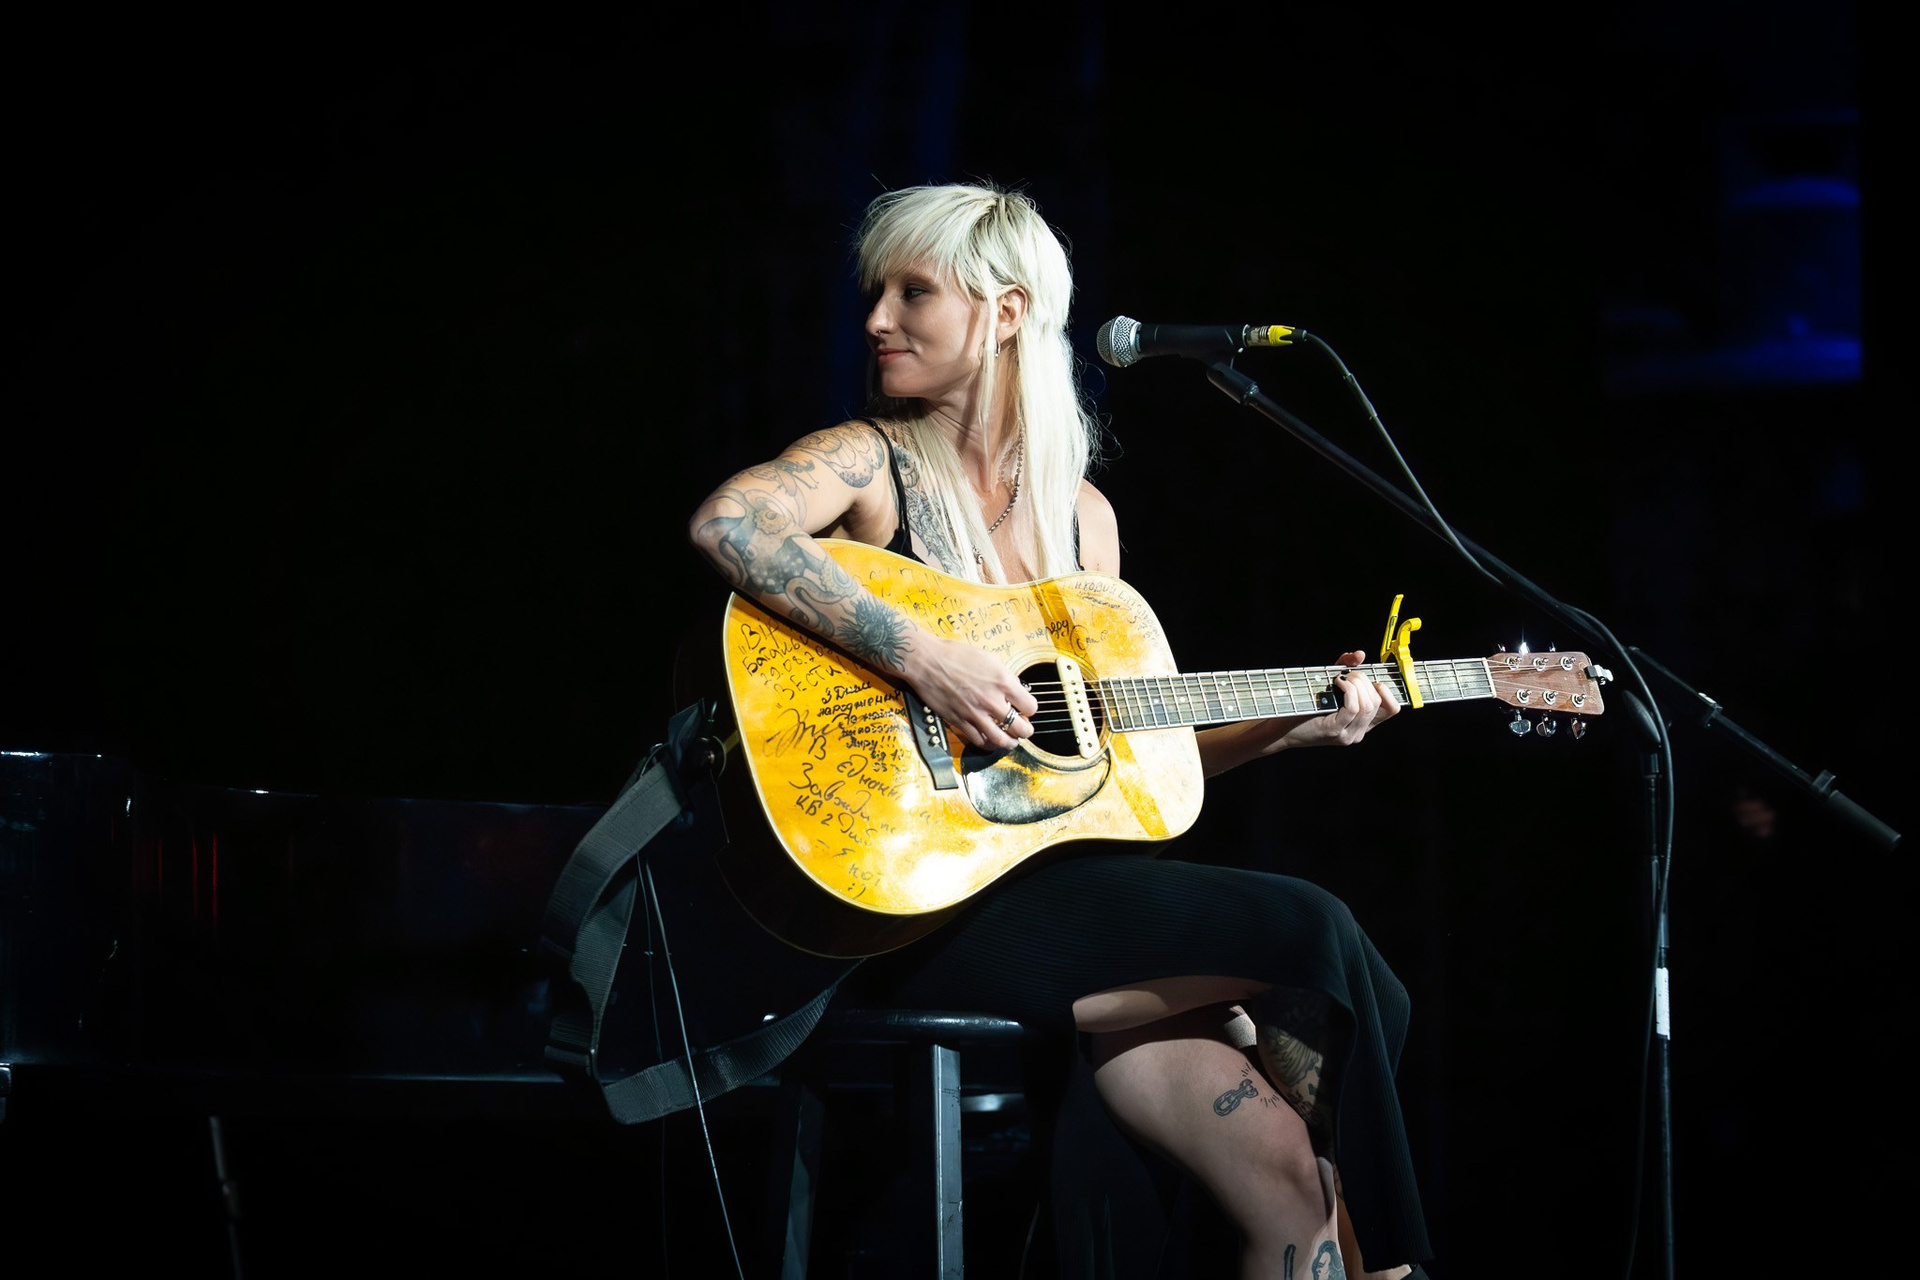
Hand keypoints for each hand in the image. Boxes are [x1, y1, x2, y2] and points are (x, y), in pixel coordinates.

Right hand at [899, 631, 1036, 749]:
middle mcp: (991, 700)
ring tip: (1012, 741)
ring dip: (1010, 743)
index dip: (1030, 709)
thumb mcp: (989, 658)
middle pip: (1021, 728)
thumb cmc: (955, 655)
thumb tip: (1014, 690)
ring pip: (1001, 740)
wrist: (926, 661)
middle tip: (1024, 728)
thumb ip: (1004, 677)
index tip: (1026, 708)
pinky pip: (979, 741)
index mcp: (1002, 681)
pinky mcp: (959, 721)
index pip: (1030, 706)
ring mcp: (975, 714)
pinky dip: (988, 744)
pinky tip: (990, 740)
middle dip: (1026, 730)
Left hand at [1197, 650, 1400, 775]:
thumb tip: (1360, 654)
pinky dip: (1348, 689)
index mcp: (1362, 725)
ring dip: (1355, 683)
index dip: (1387, 689)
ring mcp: (1348, 735)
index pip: (1392, 709)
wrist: (1279, 728)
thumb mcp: (1328, 685)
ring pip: (1367, 704)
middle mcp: (1358, 733)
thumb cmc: (1303, 706)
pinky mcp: (1335, 731)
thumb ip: (1345, 668)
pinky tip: (1336, 682)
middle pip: (1378, 702)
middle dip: (1364, 680)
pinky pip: (1353, 707)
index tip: (1370, 678)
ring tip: (1339, 678)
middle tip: (1346, 675)